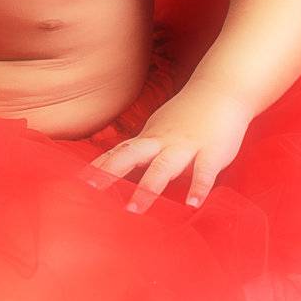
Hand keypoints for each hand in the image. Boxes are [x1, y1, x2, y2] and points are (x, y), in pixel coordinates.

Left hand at [81, 79, 253, 211]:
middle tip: (92, 190)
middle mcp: (163, 142)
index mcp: (150, 139)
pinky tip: (192, 205)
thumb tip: (121, 166)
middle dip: (111, 173)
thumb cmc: (187, 116)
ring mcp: (186, 147)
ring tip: (133, 209)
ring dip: (148, 188)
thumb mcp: (160, 131)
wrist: (221, 91)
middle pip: (131, 155)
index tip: (79, 182)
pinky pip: (204, 172)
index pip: (119, 152)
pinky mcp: (212, 152)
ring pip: (163, 167)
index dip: (99, 166)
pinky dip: (198, 188)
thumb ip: (143, 150)